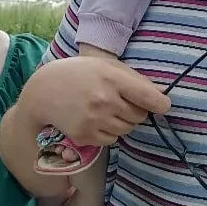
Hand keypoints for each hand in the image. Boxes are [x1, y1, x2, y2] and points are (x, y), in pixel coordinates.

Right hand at [28, 57, 170, 147]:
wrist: (43, 91)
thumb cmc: (79, 73)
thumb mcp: (106, 65)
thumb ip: (134, 79)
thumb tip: (161, 96)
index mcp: (112, 79)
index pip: (149, 97)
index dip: (160, 103)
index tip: (163, 105)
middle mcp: (104, 101)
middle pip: (140, 116)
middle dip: (136, 110)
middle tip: (121, 101)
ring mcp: (94, 121)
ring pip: (127, 129)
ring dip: (123, 121)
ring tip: (106, 108)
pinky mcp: (85, 136)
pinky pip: (112, 140)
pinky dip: (109, 132)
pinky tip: (96, 119)